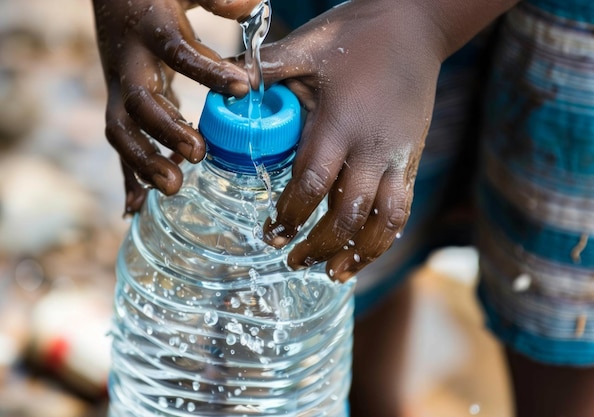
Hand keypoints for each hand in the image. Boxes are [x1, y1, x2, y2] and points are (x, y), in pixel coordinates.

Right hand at [92, 0, 256, 213]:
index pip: (177, 52)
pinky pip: (123, 145)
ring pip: (121, 132)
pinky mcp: (120, 107)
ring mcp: (118, 89)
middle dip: (165, 132)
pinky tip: (135, 208)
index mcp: (150, 31)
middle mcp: (128, 65)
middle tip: (199, 154)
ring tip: (173, 188)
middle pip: (137, 104)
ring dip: (143, 163)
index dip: (207, 71)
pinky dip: (127, 177)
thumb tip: (253, 3)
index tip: (242, 88)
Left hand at [257, 0, 514, 280]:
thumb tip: (223, 81)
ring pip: (383, 221)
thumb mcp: (307, 47)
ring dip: (357, 252)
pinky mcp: (413, 158)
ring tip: (333, 273)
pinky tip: (365, 251)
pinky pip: (401, 209)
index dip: (291, 215)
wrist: (416, 25)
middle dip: (318, 244)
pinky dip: (383, 237)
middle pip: (346, 214)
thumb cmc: (355, 35)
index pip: (311, 184)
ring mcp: (397, 156)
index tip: (272, 233)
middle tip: (293, 260)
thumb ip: (264, 67)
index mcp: (339, 124)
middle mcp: (371, 148)